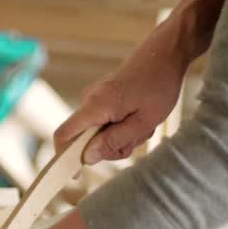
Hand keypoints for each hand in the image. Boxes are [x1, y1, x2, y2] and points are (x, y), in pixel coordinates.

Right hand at [54, 46, 186, 164]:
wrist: (165, 53)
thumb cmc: (158, 84)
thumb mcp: (142, 122)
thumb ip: (113, 141)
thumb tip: (86, 158)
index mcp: (95, 106)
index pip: (63, 135)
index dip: (63, 158)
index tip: (75, 175)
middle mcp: (89, 100)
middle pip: (85, 139)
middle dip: (110, 147)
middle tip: (137, 139)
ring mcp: (95, 98)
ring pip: (98, 132)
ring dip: (121, 137)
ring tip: (143, 124)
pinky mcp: (102, 98)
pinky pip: (105, 122)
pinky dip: (122, 126)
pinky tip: (140, 117)